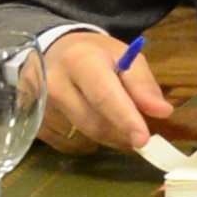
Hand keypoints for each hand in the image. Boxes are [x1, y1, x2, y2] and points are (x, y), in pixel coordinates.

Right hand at [42, 29, 170, 155]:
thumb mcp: (125, 57)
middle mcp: (52, 83)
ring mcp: (38, 106)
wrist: (54, 52)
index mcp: (80, 61)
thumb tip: (162, 112)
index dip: (125, 119)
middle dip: (121, 133)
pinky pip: (68, 144)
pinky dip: (88, 139)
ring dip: (107, 137)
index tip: (143, 139)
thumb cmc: (95, 54)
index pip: (103, 96)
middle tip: (140, 137)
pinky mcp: (34, 123)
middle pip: (92, 122)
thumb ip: (143, 84)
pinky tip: (93, 122)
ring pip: (82, 136)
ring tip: (116, 121)